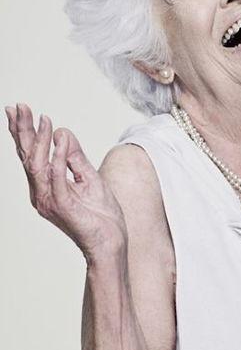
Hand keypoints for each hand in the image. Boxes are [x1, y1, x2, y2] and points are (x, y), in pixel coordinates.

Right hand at [5, 103, 127, 259]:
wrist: (111, 243)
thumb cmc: (102, 216)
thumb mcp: (90, 178)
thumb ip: (75, 157)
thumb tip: (62, 132)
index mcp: (46, 186)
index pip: (30, 155)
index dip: (25, 132)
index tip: (20, 109)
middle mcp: (41, 193)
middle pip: (27, 157)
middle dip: (22, 130)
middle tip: (18, 106)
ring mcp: (49, 201)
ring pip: (37, 165)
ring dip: (39, 140)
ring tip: (43, 119)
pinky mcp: (62, 206)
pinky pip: (56, 178)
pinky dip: (57, 157)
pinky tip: (59, 140)